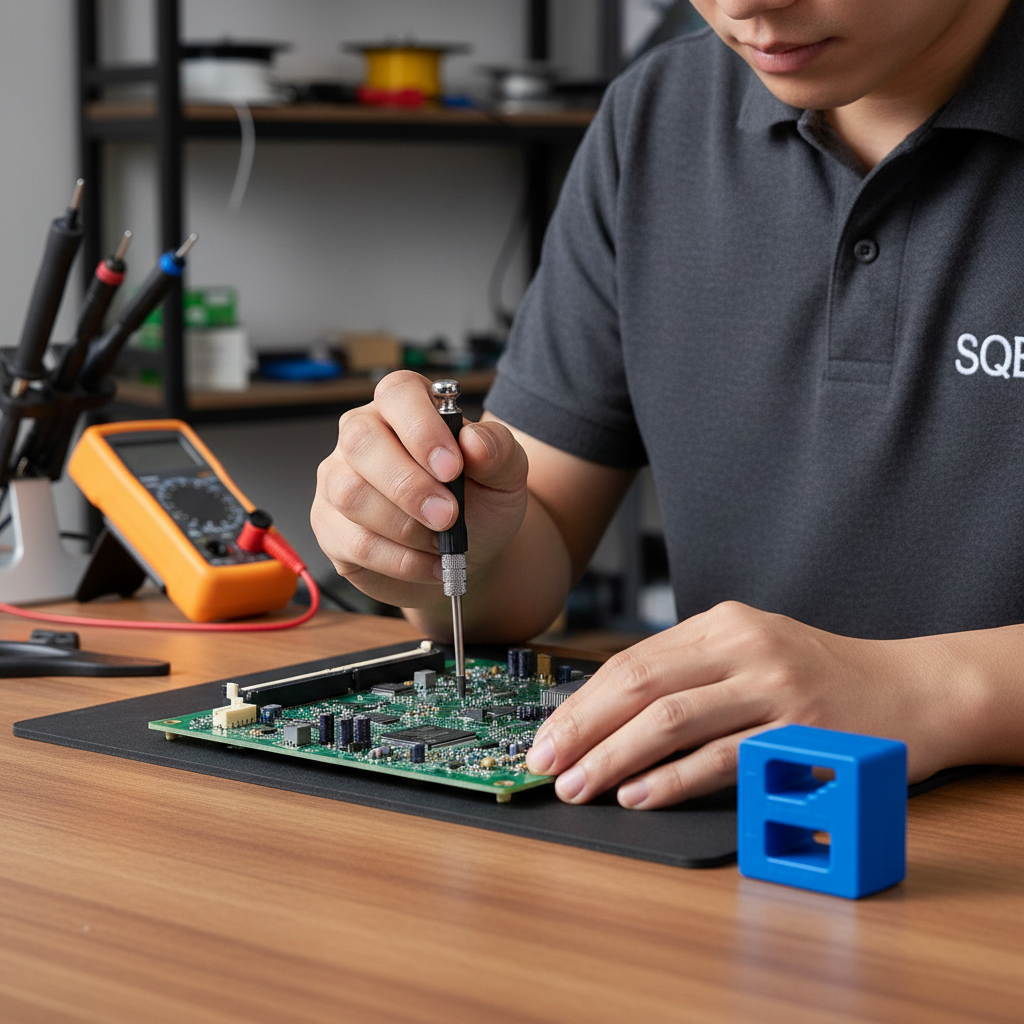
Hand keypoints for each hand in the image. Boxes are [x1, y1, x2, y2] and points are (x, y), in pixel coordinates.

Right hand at [311, 371, 528, 607]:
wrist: (469, 554)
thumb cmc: (481, 503)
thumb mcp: (506, 475)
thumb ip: (498, 451)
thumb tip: (473, 442)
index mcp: (406, 406)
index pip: (397, 393)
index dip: (421, 428)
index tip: (452, 468)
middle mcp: (364, 434)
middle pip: (361, 441)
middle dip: (408, 485)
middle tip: (448, 515)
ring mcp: (339, 478)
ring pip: (351, 494)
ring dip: (405, 527)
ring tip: (441, 542)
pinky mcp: (330, 525)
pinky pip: (354, 542)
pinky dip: (400, 560)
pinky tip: (428, 563)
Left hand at [525, 601, 973, 808]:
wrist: (912, 690)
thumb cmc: (820, 676)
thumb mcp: (751, 650)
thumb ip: (690, 671)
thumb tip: (604, 714)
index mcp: (723, 622)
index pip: (632, 661)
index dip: (581, 703)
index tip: (545, 736)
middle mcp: (745, 646)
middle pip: (641, 686)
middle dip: (583, 729)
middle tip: (547, 764)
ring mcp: (775, 687)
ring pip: (672, 720)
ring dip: (615, 758)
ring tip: (579, 785)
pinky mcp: (802, 731)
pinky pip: (723, 758)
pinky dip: (673, 779)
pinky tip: (638, 795)